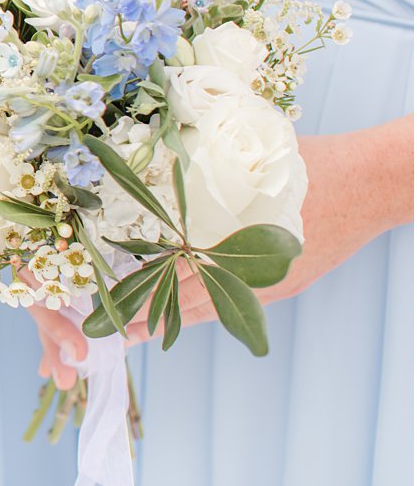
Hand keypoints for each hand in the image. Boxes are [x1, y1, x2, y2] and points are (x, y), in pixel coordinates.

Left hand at [31, 118, 415, 373]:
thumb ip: (206, 168)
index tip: (114, 301)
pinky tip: (186, 308)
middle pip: (191, 300)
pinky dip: (208, 305)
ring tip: (140, 330)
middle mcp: (255, 273)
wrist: (371, 181)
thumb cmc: (311, 164)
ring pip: (214, 305)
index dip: (146, 288)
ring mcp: (271, 281)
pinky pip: (238, 300)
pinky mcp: (284, 280)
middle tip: (116, 331)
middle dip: (153, 313)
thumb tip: (153, 153)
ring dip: (176, 315)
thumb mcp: (251, 159)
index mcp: (240, 245)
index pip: (180, 274)